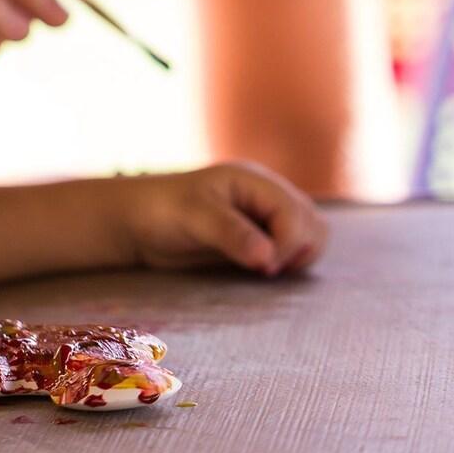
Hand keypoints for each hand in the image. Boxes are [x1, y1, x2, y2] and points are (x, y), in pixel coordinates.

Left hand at [120, 163, 327, 277]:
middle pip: (313, 225)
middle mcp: (267, 197)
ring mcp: (266, 218)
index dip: (287, 244)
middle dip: (297, 250)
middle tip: (263, 269)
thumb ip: (231, 233)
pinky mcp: (259, 239)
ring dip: (296, 258)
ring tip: (263, 270)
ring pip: (310, 238)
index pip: (296, 214)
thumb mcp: (194, 217)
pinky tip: (261, 270)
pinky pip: (291, 252)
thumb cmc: (162, 211)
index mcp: (256, 182)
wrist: (140, 224)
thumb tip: (267, 257)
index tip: (262, 266)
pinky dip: (287, 264)